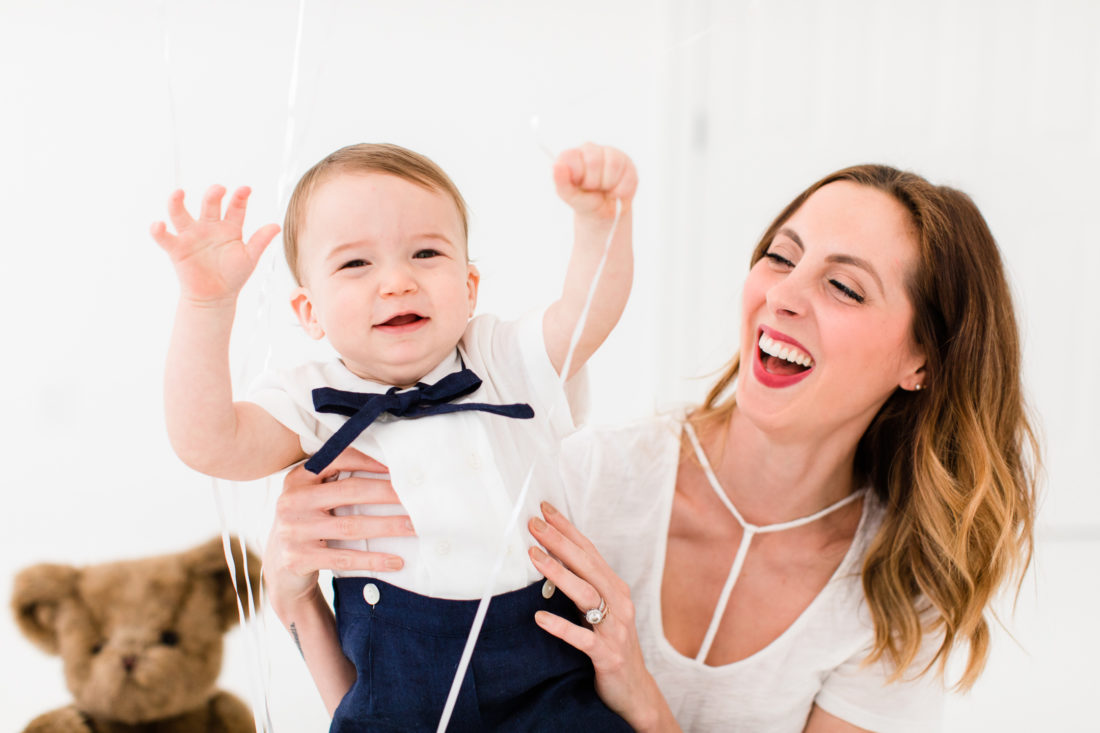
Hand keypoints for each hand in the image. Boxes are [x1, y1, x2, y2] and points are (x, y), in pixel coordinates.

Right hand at [150, 185, 280, 304]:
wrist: (216, 297)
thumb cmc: (233, 275)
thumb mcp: (250, 257)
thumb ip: (260, 241)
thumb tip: (276, 225)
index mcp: (229, 227)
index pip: (235, 207)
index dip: (240, 197)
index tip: (246, 189)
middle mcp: (209, 226)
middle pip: (209, 205)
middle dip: (213, 195)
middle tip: (219, 189)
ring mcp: (192, 235)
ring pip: (181, 214)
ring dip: (177, 202)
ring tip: (179, 192)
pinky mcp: (177, 249)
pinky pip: (164, 238)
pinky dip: (158, 231)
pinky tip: (158, 224)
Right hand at [263, 448, 414, 614]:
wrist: (279, 569)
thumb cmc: (307, 524)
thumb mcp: (311, 497)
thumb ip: (334, 481)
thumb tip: (387, 468)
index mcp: (297, 479)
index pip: (338, 460)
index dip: (370, 460)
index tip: (398, 467)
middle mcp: (291, 501)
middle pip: (351, 491)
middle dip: (388, 493)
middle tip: (417, 497)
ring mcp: (293, 530)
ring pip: (352, 526)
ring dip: (388, 526)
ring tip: (414, 527)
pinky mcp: (298, 558)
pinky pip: (344, 557)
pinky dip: (374, 560)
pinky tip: (396, 561)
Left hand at [528, 502, 673, 732]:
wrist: (634, 691)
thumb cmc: (611, 645)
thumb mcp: (600, 611)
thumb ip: (583, 586)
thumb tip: (551, 556)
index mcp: (616, 588)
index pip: (589, 551)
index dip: (568, 529)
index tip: (545, 509)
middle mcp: (619, 603)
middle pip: (587, 566)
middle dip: (560, 542)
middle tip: (534, 525)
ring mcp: (615, 629)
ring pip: (586, 595)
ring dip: (559, 573)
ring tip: (534, 556)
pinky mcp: (607, 656)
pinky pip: (582, 638)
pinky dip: (561, 627)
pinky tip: (539, 618)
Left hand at [553, 143, 638, 219]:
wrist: (604, 212)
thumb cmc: (584, 201)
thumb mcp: (570, 197)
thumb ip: (561, 183)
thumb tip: (557, 166)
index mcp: (571, 155)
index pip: (572, 156)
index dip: (578, 175)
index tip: (579, 185)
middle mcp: (589, 149)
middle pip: (594, 161)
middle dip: (594, 183)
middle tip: (592, 189)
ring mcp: (608, 153)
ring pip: (613, 165)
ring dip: (609, 185)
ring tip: (604, 189)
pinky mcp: (626, 161)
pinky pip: (627, 175)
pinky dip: (621, 190)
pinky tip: (615, 191)